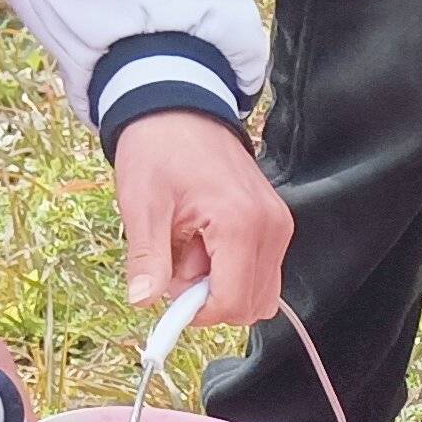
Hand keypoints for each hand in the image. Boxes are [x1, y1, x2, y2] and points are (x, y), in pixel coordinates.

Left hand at [112, 110, 291, 324]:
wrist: (178, 107)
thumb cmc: (159, 150)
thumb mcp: (143, 205)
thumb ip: (148, 259)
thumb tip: (143, 301)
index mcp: (240, 224)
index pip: (234, 303)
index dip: (198, 314)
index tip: (168, 298)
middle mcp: (271, 227)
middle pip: (253, 305)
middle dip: (212, 299)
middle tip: (178, 265)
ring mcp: (278, 225)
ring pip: (260, 291)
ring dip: (223, 285)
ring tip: (191, 248)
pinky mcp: (277, 223)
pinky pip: (262, 269)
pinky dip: (233, 268)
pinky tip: (205, 240)